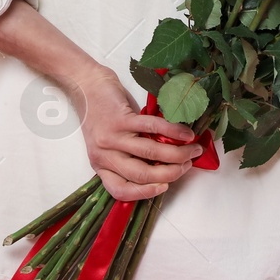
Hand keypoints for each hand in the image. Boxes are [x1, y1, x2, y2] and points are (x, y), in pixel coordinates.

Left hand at [66, 67, 202, 200]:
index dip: (145, 193)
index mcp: (100, 165)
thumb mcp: (110, 143)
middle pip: (141, 175)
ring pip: (150, 154)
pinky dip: (173, 132)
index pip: (120, 190)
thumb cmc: (101, 115)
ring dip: (177, 154)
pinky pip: (153, 128)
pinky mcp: (121, 118)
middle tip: (188, 165)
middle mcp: (104, 155)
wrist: (86, 86)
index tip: (164, 187)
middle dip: (171, 173)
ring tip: (193, 150)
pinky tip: (186, 134)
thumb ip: (131, 156)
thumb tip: (166, 163)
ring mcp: (112, 137)